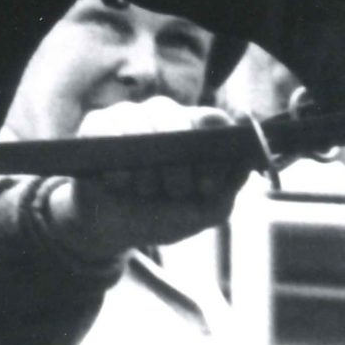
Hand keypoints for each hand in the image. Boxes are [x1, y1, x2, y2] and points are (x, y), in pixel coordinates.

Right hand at [48, 96, 248, 258]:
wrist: (112, 230)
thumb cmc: (161, 215)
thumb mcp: (201, 212)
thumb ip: (228, 187)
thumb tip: (246, 159)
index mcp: (193, 131)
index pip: (212, 119)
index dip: (211, 147)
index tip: (205, 185)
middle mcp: (163, 115)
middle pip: (177, 117)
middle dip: (177, 165)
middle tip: (172, 192)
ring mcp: (129, 114)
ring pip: (143, 122)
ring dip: (146, 169)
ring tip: (144, 191)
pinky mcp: (97, 122)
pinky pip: (109, 129)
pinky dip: (118, 165)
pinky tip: (119, 183)